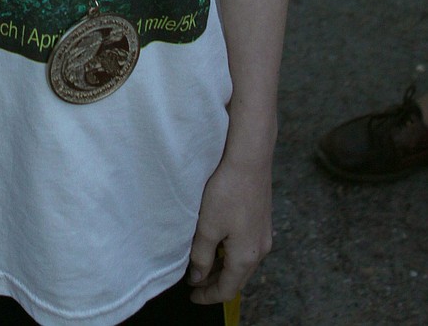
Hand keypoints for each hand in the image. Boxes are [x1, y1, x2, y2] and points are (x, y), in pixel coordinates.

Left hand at [187, 155, 272, 304]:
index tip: (193, 296)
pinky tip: (220, 244)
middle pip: (238, 279)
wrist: (250, 160)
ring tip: (205, 265)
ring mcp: (264, 235)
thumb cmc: (227, 192)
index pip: (227, 289)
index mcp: (246, 257)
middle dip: (216, 284)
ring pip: (243, 263)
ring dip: (224, 269)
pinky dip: (232, 254)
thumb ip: (202, 255)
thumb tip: (198, 277)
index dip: (209, 296)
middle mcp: (260, 250)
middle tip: (196, 283)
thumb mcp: (208, 226)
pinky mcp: (263, 221)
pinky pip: (247, 248)